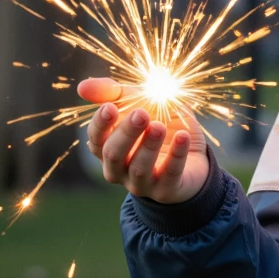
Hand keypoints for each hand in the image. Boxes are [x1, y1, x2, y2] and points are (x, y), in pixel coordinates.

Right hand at [78, 77, 209, 202]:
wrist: (195, 157)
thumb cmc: (160, 126)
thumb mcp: (141, 104)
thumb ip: (116, 94)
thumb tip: (82, 86)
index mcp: (108, 148)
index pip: (96, 138)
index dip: (101, 124)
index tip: (110, 107)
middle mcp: (119, 169)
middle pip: (113, 154)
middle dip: (126, 133)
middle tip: (141, 113)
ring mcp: (142, 183)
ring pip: (139, 168)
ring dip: (149, 145)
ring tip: (159, 125)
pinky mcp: (167, 191)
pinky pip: (170, 174)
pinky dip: (176, 155)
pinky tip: (183, 136)